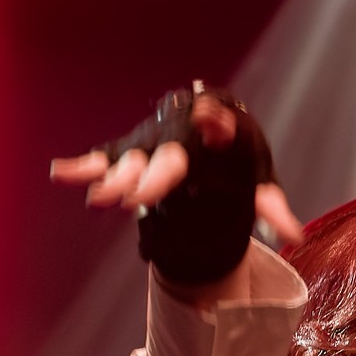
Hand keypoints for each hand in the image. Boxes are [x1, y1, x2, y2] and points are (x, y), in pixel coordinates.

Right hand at [51, 85, 302, 279]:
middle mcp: (178, 135)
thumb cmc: (239, 160)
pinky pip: (103, 158)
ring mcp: (150, 143)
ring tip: (99, 200)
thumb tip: (295, 236)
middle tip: (139, 198)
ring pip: (130, 160)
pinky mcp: (129, 151)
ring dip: (113, 179)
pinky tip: (60, 173)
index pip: (216, 130)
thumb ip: (272, 205)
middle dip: (151, 176)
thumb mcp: (259, 181)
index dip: (216, 126)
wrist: (213, 126)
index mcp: (213, 135)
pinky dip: (83, 166)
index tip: (215, 119)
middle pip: (165, 157)